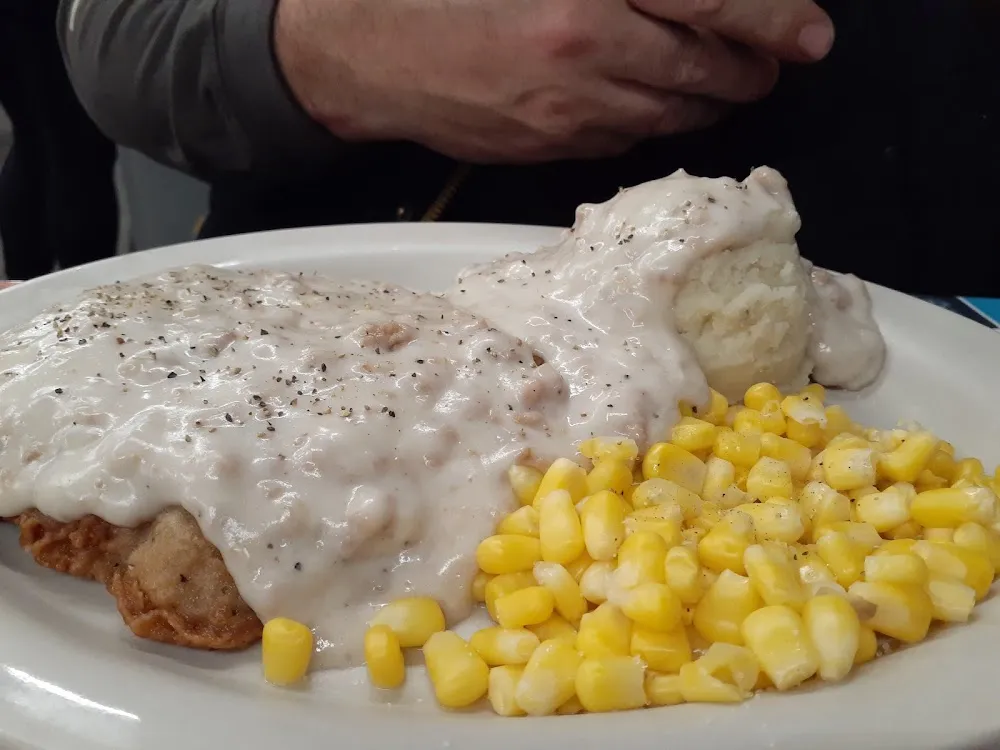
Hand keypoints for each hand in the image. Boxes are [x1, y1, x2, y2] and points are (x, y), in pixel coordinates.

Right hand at [275, 0, 832, 162]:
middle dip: (749, 68)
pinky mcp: (547, 146)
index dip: (774, 18)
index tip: (810, 33)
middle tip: (771, 59)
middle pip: (702, 70)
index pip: (714, 1)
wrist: (359, 50)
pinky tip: (653, 103)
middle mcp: (586, 50)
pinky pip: (622, 139)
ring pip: (668, 115)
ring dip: (706, 101)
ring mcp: (567, 110)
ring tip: (723, 84)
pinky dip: (651, 120)